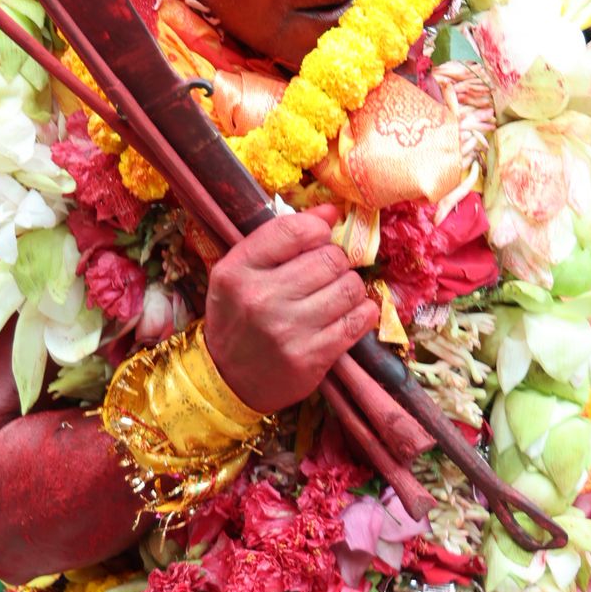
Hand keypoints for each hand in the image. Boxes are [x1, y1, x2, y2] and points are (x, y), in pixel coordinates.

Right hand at [203, 205, 378, 414]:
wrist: (228, 380)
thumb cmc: (238, 316)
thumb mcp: (242, 271)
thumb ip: (282, 236)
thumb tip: (332, 210)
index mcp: (237, 270)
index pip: (294, 230)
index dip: (318, 229)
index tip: (320, 238)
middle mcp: (260, 298)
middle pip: (329, 258)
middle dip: (336, 261)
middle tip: (328, 272)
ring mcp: (287, 330)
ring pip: (349, 288)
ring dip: (350, 288)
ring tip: (336, 294)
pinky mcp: (311, 357)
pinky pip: (357, 321)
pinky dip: (362, 312)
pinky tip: (350, 313)